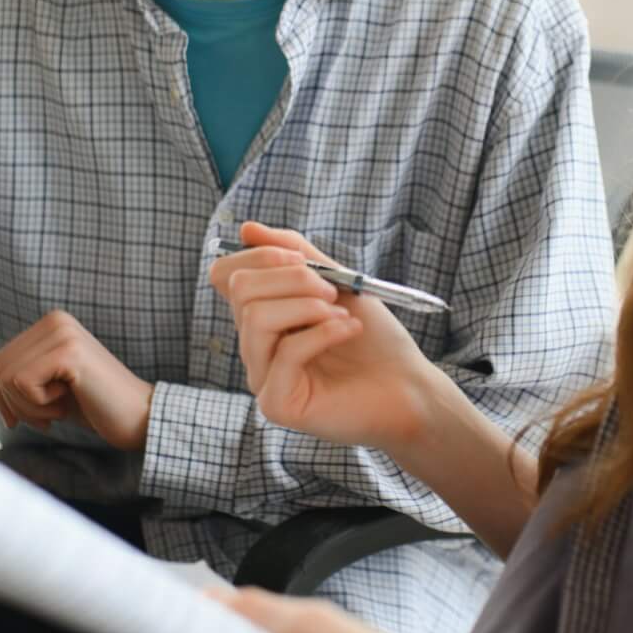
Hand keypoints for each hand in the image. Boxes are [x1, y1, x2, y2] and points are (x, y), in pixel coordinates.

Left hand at [0, 309, 154, 450]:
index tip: (36, 413)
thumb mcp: (49, 388)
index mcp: (50, 324)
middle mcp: (55, 320)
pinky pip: (22, 384)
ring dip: (29, 408)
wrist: (138, 417)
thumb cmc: (95, 405)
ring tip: (61, 407)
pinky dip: (39, 406)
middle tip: (49, 415)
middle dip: (16, 405)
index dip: (6, 398)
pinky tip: (69, 401)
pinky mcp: (67, 352)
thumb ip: (20, 374)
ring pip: (6, 379)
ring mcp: (62, 333)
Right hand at [210, 222, 445, 452]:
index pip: (225, 274)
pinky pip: (285, 352)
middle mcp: (255, 347)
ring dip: (307, 306)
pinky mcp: (278, 404)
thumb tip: (247, 229)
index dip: (259, 255)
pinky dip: (323, 333)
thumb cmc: (374, 338)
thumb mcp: (337, 281)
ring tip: (341, 314)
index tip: (303, 260)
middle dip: (293, 277)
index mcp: (263, 317)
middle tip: (332, 290)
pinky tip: (349, 332)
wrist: (408, 386)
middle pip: (241, 289)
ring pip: (256, 318)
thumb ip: (295, 254)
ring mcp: (262, 377)